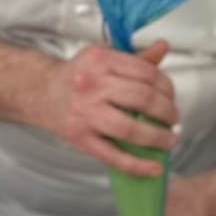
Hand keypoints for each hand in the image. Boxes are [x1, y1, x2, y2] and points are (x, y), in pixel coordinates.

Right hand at [45, 40, 179, 174]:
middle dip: (167, 111)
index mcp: (101, 60)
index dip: (167, 87)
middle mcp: (92, 84)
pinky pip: (113, 155)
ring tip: (168, 139)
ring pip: (130, 128)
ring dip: (157, 137)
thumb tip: (162, 47)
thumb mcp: (105, 58)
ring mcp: (85, 112)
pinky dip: (137, 165)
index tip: (171, 96)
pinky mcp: (79, 137)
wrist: (42, 91)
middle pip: (142, 98)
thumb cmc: (79, 75)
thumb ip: (136, 58)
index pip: (146, 73)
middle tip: (174, 118)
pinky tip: (154, 168)